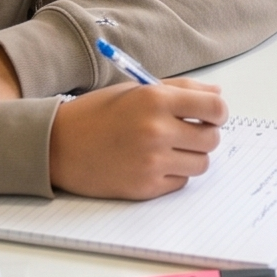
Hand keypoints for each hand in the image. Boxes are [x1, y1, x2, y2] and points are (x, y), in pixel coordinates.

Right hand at [48, 79, 228, 199]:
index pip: (215, 108)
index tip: (212, 114)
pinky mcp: (145, 187)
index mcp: (156, 99)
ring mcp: (152, 162)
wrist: (58, 145)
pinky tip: (152, 163)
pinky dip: (174, 174)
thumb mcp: (137, 89)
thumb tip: (217, 94)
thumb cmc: (97, 113)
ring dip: (191, 156)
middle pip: (212, 138)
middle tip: (187, 132)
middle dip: (205, 134)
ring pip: (201, 163)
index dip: (218, 112)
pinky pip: (180, 182)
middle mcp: (157, 130)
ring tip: (169, 148)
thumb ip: (180, 89)